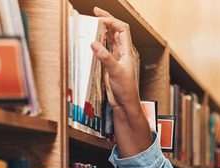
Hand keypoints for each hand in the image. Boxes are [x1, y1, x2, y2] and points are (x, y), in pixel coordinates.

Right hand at [91, 7, 152, 155]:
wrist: (124, 104)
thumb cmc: (126, 90)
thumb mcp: (115, 72)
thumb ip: (105, 57)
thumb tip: (94, 43)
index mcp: (127, 51)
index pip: (122, 29)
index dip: (112, 21)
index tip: (100, 18)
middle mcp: (122, 53)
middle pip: (115, 30)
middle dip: (106, 19)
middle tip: (95, 11)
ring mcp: (115, 58)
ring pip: (109, 39)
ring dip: (102, 29)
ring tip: (93, 21)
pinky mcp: (109, 65)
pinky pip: (104, 49)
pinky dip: (98, 42)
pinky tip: (92, 39)